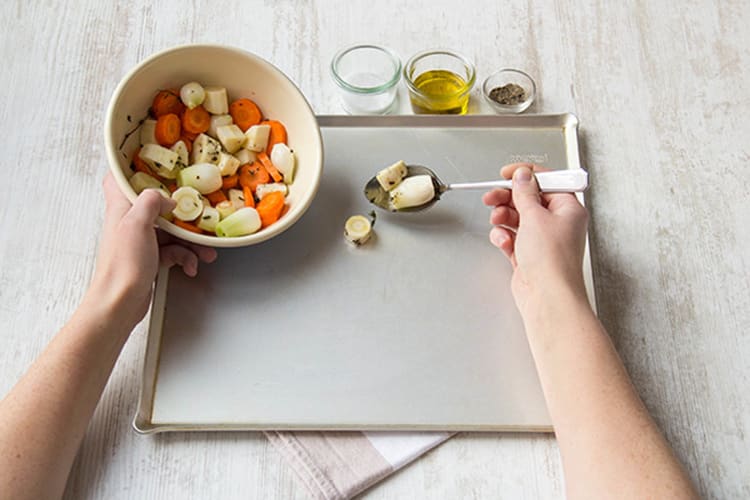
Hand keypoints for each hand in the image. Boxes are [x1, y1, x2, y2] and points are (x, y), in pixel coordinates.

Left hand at [90, 173, 216, 325]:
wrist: (120, 303)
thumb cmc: (122, 265)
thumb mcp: (137, 224)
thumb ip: (151, 202)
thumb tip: (167, 198)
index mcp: (122, 208)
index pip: (118, 178)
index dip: (133, 168)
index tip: (155, 165)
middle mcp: (130, 222)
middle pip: (157, 207)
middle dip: (182, 214)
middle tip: (199, 217)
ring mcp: (140, 241)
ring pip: (171, 231)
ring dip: (191, 241)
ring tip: (206, 252)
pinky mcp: (150, 258)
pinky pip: (173, 251)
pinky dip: (186, 258)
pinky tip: (191, 266)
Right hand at [482, 164, 588, 311]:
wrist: (547, 295)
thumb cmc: (552, 261)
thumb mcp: (534, 216)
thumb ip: (525, 193)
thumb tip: (522, 176)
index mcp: (568, 209)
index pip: (547, 182)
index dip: (526, 175)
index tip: (508, 173)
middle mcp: (557, 223)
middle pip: (528, 200)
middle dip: (508, 198)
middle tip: (492, 197)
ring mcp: (543, 240)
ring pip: (517, 219)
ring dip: (504, 218)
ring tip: (497, 221)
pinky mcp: (529, 255)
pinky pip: (512, 238)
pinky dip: (504, 238)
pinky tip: (504, 242)